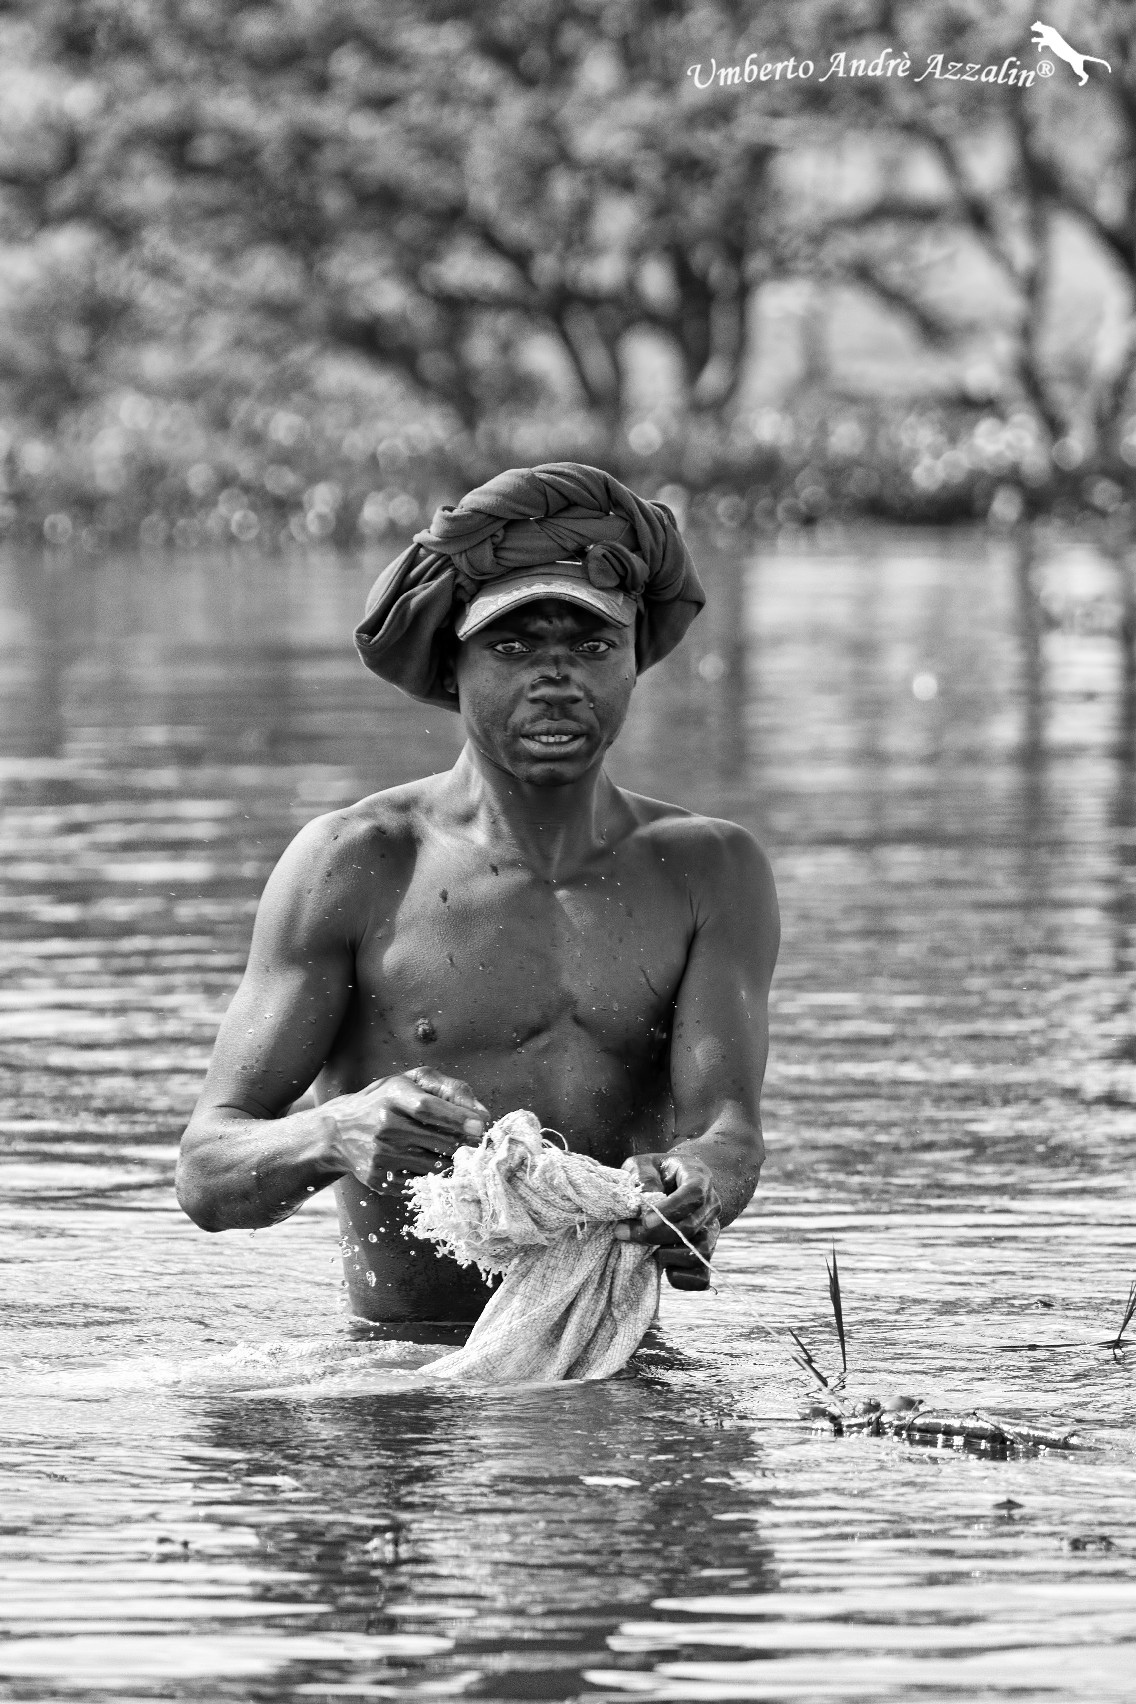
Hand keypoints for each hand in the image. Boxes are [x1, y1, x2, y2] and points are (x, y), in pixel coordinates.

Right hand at [324, 1066, 488, 1191]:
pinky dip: (430, 1175)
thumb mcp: (413, 1081)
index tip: (480, 1127)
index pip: (428, 1108)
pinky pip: (420, 1182)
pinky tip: (423, 1161)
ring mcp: (380, 1155)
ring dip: (448, 1160)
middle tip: (472, 1142)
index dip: (457, 1118)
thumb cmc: (385, 1100)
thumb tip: (482, 1114)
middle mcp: (385, 1125)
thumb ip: (450, 1090)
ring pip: (434, 1166)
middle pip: (438, 1141)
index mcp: (394, 1096)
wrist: (340, 1130)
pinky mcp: (379, 1179)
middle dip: (463, 1144)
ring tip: (444, 1149)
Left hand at [615, 1150, 721, 1289]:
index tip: (644, 1220)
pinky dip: (683, 1279)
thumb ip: (642, 1176)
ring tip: (646, 1251)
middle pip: (691, 1227)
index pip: (693, 1195)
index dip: (670, 1210)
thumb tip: (646, 1202)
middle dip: (655, 1235)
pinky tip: (664, 1270)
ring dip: (668, 1256)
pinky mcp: (705, 1252)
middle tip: (623, 1233)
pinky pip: (703, 1276)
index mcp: (698, 1177)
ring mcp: (711, 1230)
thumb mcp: (643, 1164)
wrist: (676, 1182)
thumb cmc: (655, 1173)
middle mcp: (710, 1205)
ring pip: (700, 1251)